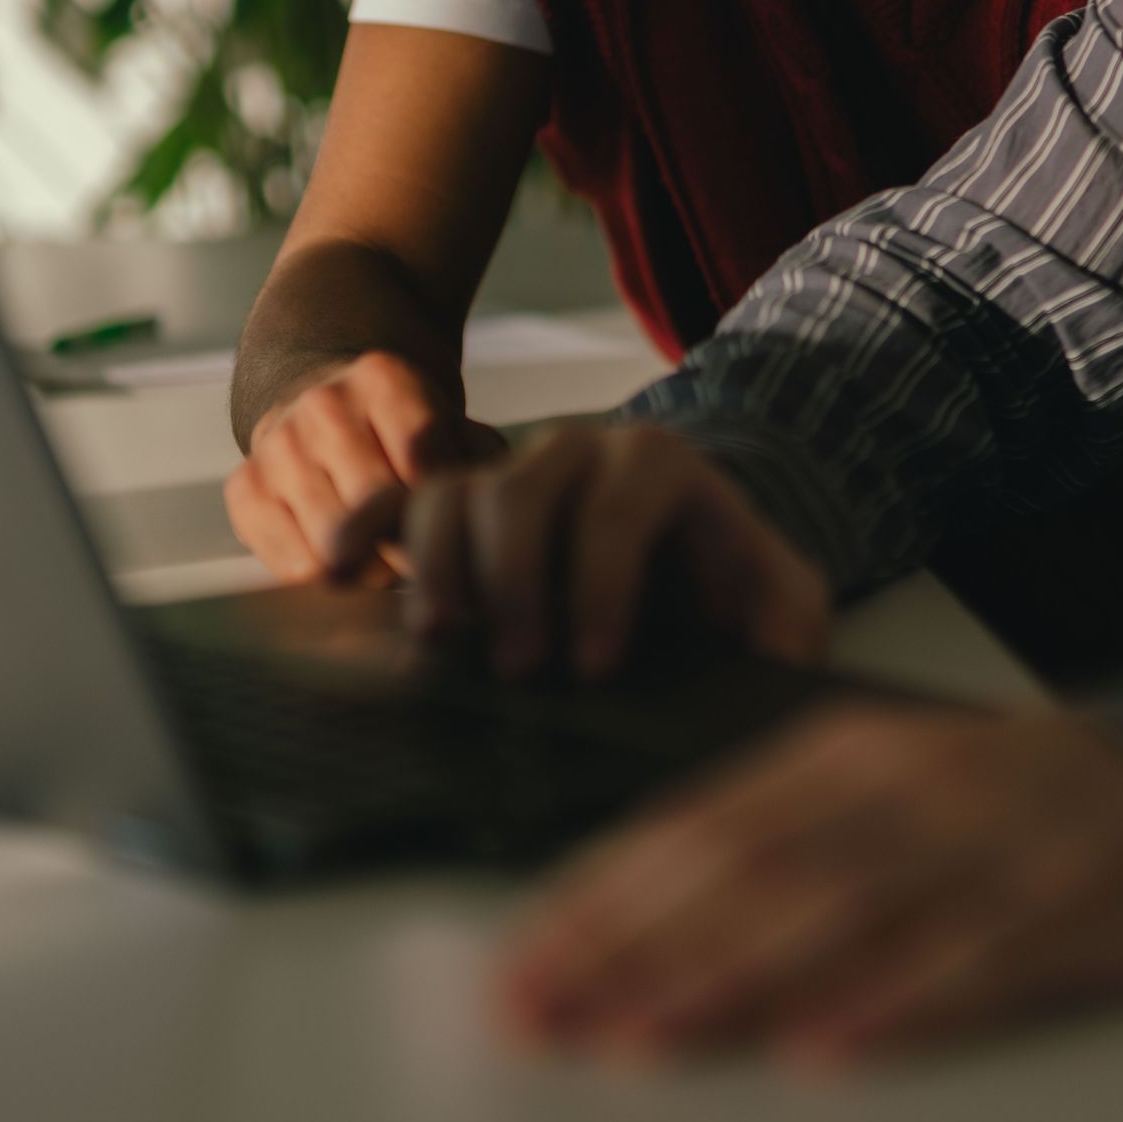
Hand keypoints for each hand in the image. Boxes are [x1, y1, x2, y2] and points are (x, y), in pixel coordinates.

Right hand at [225, 350, 503, 582]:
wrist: (326, 412)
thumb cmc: (406, 436)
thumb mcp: (452, 429)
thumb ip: (478, 465)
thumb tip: (473, 519)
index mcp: (382, 378)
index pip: (421, 460)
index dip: (439, 510)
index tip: (447, 529)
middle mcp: (323, 405)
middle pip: (374, 508)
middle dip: (405, 549)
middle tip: (418, 559)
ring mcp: (277, 444)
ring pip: (332, 546)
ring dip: (368, 572)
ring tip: (383, 562)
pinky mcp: (244, 487)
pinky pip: (291, 564)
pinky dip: (323, 579)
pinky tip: (339, 561)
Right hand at [323, 415, 828, 680]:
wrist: (687, 571)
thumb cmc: (731, 594)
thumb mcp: (781, 604)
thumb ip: (789, 621)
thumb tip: (777, 653)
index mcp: (661, 467)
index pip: (622, 505)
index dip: (603, 580)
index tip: (592, 664)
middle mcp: (578, 454)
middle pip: (525, 492)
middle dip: (516, 581)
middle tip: (517, 668)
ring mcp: (510, 473)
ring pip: (455, 494)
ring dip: (439, 567)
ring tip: (438, 641)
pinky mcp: (460, 506)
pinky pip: (400, 501)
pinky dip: (364, 531)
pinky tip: (333, 576)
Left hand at [498, 705, 1122, 1065]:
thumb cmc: (1026, 806)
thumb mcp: (895, 797)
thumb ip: (783, 847)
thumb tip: (635, 925)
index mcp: (849, 754)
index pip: (698, 827)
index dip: (601, 899)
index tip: (519, 968)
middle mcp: (911, 786)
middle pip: (749, 867)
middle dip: (634, 943)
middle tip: (546, 1015)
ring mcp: (996, 841)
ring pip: (844, 908)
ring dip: (733, 974)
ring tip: (643, 1034)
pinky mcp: (1078, 902)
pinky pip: (975, 960)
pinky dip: (895, 1000)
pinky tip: (826, 1046)